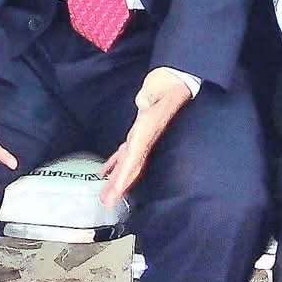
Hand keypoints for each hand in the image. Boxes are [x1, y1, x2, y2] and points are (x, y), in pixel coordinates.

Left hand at [99, 69, 192, 207]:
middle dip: (120, 185)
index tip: (116, 191)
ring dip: (117, 178)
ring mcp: (142, 135)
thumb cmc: (166, 84)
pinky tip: (106, 172)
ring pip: (129, 162)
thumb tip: (143, 102)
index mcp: (147, 129)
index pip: (135, 156)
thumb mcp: (156, 88)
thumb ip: (148, 96)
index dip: (125, 175)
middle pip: (132, 166)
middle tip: (108, 202)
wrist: (175, 80)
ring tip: (106, 194)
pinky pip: (127, 151)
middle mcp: (145, 137)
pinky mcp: (139, 131)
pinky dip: (116, 163)